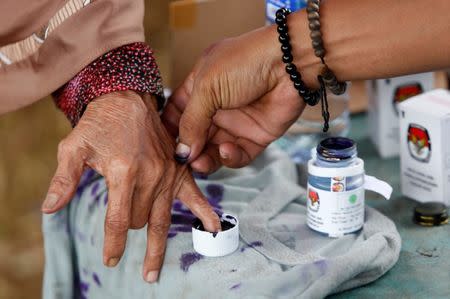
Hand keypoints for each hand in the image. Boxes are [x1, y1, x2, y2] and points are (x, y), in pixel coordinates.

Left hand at [42, 91, 220, 281]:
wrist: (128, 100)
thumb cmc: (99, 124)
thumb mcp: (74, 147)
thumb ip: (64, 179)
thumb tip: (50, 209)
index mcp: (124, 173)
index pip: (117, 221)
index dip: (112, 244)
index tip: (110, 260)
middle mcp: (150, 177)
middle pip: (138, 222)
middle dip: (126, 227)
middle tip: (119, 220)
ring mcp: (167, 174)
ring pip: (162, 220)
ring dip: (157, 248)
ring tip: (152, 273)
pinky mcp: (178, 170)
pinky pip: (195, 195)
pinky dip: (205, 213)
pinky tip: (214, 228)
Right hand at [163, 26, 305, 173]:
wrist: (289, 64)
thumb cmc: (245, 63)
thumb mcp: (207, 88)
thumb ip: (191, 121)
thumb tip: (182, 151)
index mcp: (199, 89)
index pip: (177, 114)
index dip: (169, 131)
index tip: (161, 147)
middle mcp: (216, 108)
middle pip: (194, 137)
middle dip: (187, 152)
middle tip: (182, 163)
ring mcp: (235, 123)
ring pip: (213, 151)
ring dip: (205, 159)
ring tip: (200, 163)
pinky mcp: (255, 136)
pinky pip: (238, 155)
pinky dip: (230, 158)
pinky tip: (227, 150)